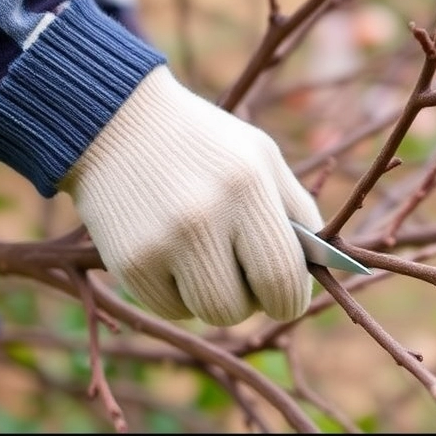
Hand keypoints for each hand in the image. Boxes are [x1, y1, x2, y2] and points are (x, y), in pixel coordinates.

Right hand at [60, 66, 323, 325]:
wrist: (116, 120)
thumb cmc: (205, 142)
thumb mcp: (261, 156)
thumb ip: (297, 211)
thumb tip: (318, 271)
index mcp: (247, 187)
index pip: (283, 278)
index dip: (290, 299)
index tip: (286, 295)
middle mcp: (202, 218)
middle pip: (241, 309)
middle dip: (251, 302)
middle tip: (244, 278)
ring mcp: (159, 243)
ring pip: (206, 315)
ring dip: (214, 298)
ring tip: (207, 260)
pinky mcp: (127, 262)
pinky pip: (169, 309)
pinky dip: (178, 294)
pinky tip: (171, 255)